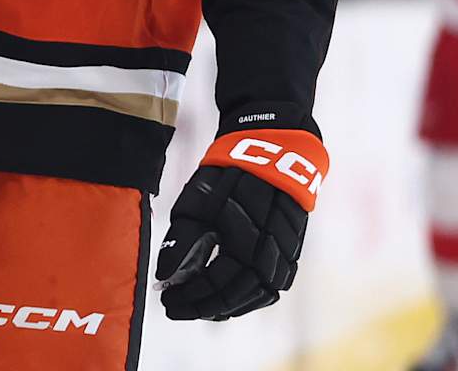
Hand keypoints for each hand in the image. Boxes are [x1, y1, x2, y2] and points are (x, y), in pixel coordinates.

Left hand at [155, 127, 326, 320]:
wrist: (272, 151)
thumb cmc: (229, 174)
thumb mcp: (195, 203)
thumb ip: (181, 243)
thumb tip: (165, 276)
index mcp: (245, 244)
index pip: (215, 286)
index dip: (189, 298)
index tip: (167, 302)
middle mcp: (269, 257)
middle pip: (236, 296)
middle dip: (204, 306)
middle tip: (178, 307)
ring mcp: (285, 256)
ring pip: (256, 296)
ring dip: (227, 305)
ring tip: (200, 306)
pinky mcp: (292, 252)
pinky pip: (271, 286)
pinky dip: (249, 297)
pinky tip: (230, 296)